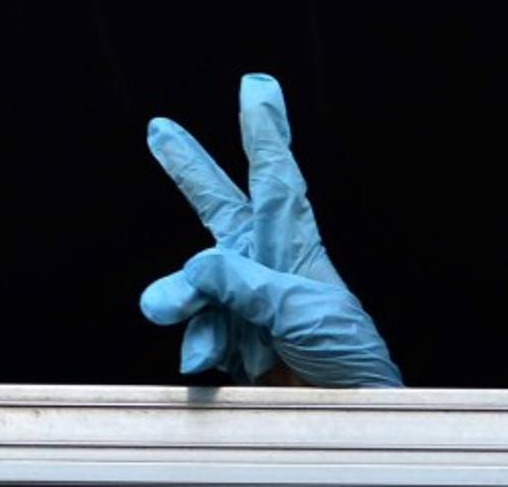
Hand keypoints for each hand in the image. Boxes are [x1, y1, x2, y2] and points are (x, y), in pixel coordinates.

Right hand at [139, 74, 402, 387]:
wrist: (347, 418)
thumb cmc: (347, 359)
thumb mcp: (306, 311)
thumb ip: (250, 284)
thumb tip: (195, 264)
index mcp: (296, 249)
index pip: (278, 180)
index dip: (265, 134)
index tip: (256, 88)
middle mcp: (264, 269)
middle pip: (222, 211)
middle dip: (191, 171)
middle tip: (160, 128)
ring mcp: (242, 306)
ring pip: (192, 286)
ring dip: (184, 301)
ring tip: (186, 321)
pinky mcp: (227, 344)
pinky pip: (193, 335)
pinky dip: (198, 347)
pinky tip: (213, 364)